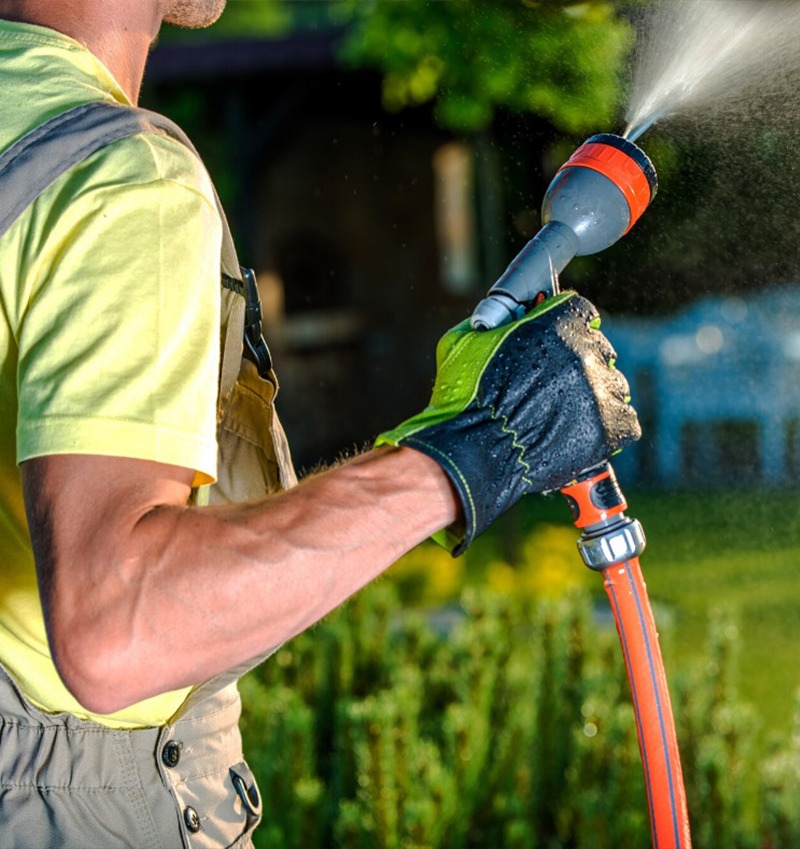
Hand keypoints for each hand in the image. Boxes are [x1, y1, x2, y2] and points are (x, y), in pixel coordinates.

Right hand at [376, 291, 639, 554]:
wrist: (472, 453)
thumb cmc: (461, 399)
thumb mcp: (465, 341)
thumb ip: (497, 321)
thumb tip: (512, 315)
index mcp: (556, 323)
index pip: (582, 313)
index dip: (568, 329)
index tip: (557, 344)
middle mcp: (584, 352)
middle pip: (600, 350)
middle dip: (580, 365)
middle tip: (555, 386)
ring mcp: (599, 391)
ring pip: (615, 387)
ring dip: (595, 398)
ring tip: (566, 415)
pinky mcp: (608, 430)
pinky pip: (627, 423)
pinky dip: (610, 429)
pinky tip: (585, 433)